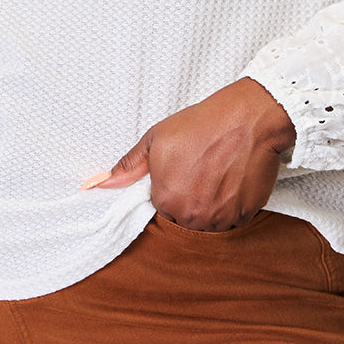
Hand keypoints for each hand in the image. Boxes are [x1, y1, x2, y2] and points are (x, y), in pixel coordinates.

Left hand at [85, 78, 294, 229]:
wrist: (247, 120)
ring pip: (209, 223)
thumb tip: (97, 184)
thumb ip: (128, 166)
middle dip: (191, 200)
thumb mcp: (156, 138)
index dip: (172, 188)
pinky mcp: (244, 215)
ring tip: (219, 175)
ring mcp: (219, 218)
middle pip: (185, 218)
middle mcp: (191, 215)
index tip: (184, 171)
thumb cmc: (201, 125)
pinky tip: (234, 181)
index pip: (162, 207)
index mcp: (165, 199)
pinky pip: (233, 220)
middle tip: (203, 171)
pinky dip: (233, 206)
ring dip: (212, 206)